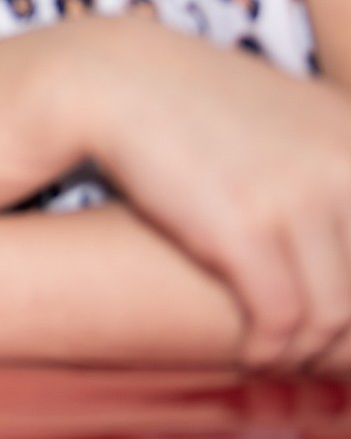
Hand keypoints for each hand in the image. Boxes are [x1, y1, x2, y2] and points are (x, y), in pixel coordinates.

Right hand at [79, 14, 350, 368]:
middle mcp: (342, 162)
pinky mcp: (245, 227)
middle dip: (344, 334)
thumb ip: (333, 164)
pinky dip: (271, 349)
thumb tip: (347, 242)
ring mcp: (296, 194)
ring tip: (285, 360)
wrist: (111, 79)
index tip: (339, 324)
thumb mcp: (287, 116)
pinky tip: (253, 354)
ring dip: (309, 351)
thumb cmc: (192, 106)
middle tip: (316, 354)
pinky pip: (282, 317)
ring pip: (333, 312)